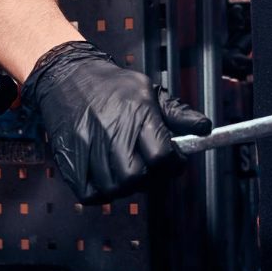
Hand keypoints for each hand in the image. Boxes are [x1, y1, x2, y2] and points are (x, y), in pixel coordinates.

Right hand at [21, 41, 211, 202]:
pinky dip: (101, 192)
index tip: (174, 162)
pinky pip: (89, 194)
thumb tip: (204, 127)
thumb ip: (178, 113)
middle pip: (136, 177)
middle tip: (150, 170)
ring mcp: (89, 147)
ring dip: (125, 186)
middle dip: (149, 179)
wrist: (68, 76)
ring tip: (127, 170)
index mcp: (137, 114)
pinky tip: (107, 176)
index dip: (173, 165)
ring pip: (114, 189)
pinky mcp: (69, 160)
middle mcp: (113, 131)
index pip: (162, 156)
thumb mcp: (149, 90)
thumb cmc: (110, 85)